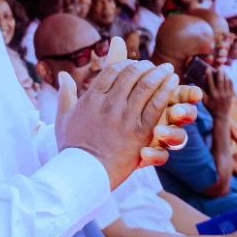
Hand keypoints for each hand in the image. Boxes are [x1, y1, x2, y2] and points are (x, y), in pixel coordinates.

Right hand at [57, 45, 181, 182]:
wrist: (84, 173)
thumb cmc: (72, 148)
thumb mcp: (63, 118)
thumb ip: (65, 94)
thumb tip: (62, 75)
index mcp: (92, 98)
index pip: (112, 70)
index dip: (126, 63)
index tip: (134, 64)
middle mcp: (109, 103)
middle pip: (132, 74)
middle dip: (145, 66)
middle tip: (154, 65)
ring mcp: (126, 116)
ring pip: (147, 85)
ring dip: (159, 74)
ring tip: (168, 69)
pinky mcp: (140, 130)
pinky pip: (157, 104)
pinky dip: (167, 90)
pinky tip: (174, 83)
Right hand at [205, 67, 234, 116]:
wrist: (221, 116)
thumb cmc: (211, 108)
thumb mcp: (204, 102)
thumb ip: (202, 93)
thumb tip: (198, 83)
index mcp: (213, 95)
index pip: (210, 82)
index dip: (209, 74)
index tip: (208, 68)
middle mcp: (220, 94)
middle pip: (220, 80)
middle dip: (219, 72)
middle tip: (219, 66)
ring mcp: (227, 94)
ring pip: (227, 82)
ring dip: (225, 75)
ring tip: (223, 70)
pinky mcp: (231, 95)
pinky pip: (231, 85)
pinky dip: (230, 80)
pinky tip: (228, 76)